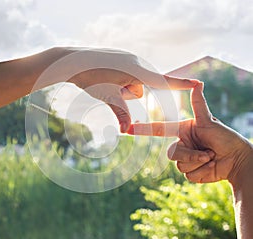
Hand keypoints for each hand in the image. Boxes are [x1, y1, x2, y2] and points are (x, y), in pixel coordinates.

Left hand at [68, 49, 197, 132]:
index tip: (198, 84)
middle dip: (127, 94)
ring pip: (132, 83)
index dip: (180, 84)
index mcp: (137, 70)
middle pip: (140, 89)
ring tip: (105, 82)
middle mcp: (137, 62)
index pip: (163, 81)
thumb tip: (127, 131)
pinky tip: (104, 77)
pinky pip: (126, 76)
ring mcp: (129, 59)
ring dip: (121, 89)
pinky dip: (117, 82)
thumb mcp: (108, 97)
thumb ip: (121, 114)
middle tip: (109, 87)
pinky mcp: (122, 59)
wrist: (73, 60)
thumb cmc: (91, 77)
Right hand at [128, 82, 252, 184]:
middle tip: (208, 152)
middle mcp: (182, 144)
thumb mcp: (209, 121)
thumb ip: (199, 104)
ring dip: (198, 162)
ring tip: (212, 157)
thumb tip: (198, 83)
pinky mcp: (191, 172)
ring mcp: (186, 159)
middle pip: (171, 153)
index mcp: (182, 131)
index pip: (159, 130)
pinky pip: (188, 174)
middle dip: (190, 154)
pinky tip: (211, 166)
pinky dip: (201, 171)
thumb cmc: (226, 137)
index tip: (128, 129)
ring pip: (179, 165)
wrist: (238, 160)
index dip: (143, 130)